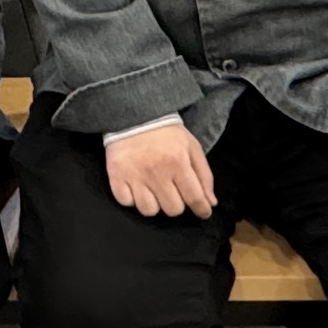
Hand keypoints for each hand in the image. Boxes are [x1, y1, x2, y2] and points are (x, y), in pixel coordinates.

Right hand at [103, 119, 219, 218]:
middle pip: (172, 209)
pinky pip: (126, 202)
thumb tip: (210, 203)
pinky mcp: (116, 175)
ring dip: (154, 204)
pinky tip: (136, 187)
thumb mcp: (192, 148)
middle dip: (177, 203)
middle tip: (173, 191)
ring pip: (149, 210)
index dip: (202, 209)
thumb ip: (204, 176)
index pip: (194, 198)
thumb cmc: (167, 133)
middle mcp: (157, 172)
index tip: (203, 212)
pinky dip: (132, 199)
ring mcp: (134, 175)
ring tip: (154, 190)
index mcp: (178, 163)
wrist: (135, 115)